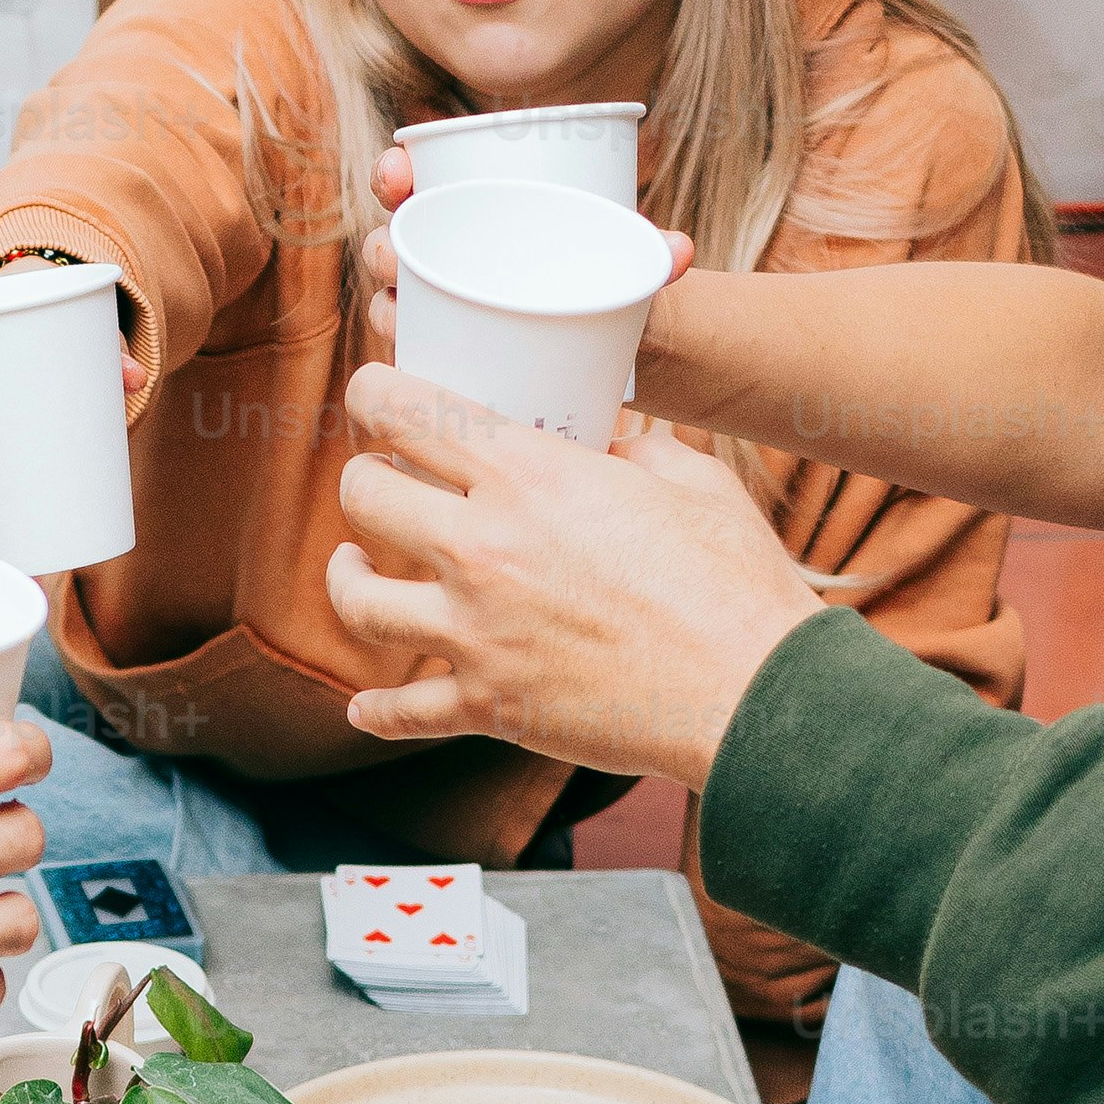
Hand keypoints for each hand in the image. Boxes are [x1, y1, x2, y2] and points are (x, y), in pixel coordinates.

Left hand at [326, 364, 818, 784]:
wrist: (754, 694)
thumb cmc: (735, 582)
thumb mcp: (690, 481)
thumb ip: (635, 449)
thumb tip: (612, 440)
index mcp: (529, 475)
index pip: (404, 410)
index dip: (373, 393)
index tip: (375, 399)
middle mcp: (484, 547)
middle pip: (362, 495)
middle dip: (365, 481)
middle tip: (383, 486)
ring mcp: (476, 632)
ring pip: (356, 600)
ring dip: (349, 578)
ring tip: (360, 571)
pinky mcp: (488, 706)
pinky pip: (399, 710)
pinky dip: (376, 709)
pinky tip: (366, 704)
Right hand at [354, 139, 693, 352]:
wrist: (619, 339)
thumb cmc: (605, 272)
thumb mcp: (622, 254)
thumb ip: (649, 249)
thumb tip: (680, 252)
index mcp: (471, 210)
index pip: (412, 183)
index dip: (392, 173)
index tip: (399, 170)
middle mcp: (444, 256)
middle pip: (391, 246)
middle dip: (385, 244)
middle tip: (401, 249)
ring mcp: (442, 310)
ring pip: (392, 305)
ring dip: (389, 307)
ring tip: (405, 313)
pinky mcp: (452, 359)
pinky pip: (417, 361)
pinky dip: (413, 369)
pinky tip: (413, 377)